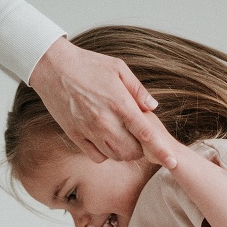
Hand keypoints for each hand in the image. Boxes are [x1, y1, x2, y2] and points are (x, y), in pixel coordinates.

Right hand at [29, 37, 176, 167]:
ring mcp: (89, 130)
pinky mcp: (76, 136)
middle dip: (140, 150)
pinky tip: (105, 140)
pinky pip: (97, 157)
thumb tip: (152, 107)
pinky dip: (105, 154)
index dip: (161, 151)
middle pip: (132, 152)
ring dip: (124, 152)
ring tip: (122, 137)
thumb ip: (137, 89)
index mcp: (119, 103)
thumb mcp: (117, 68)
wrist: (53, 67)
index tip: (173, 162)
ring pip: (115, 156)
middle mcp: (105, 121)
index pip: (146, 134)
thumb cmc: (87, 64)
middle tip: (138, 137)